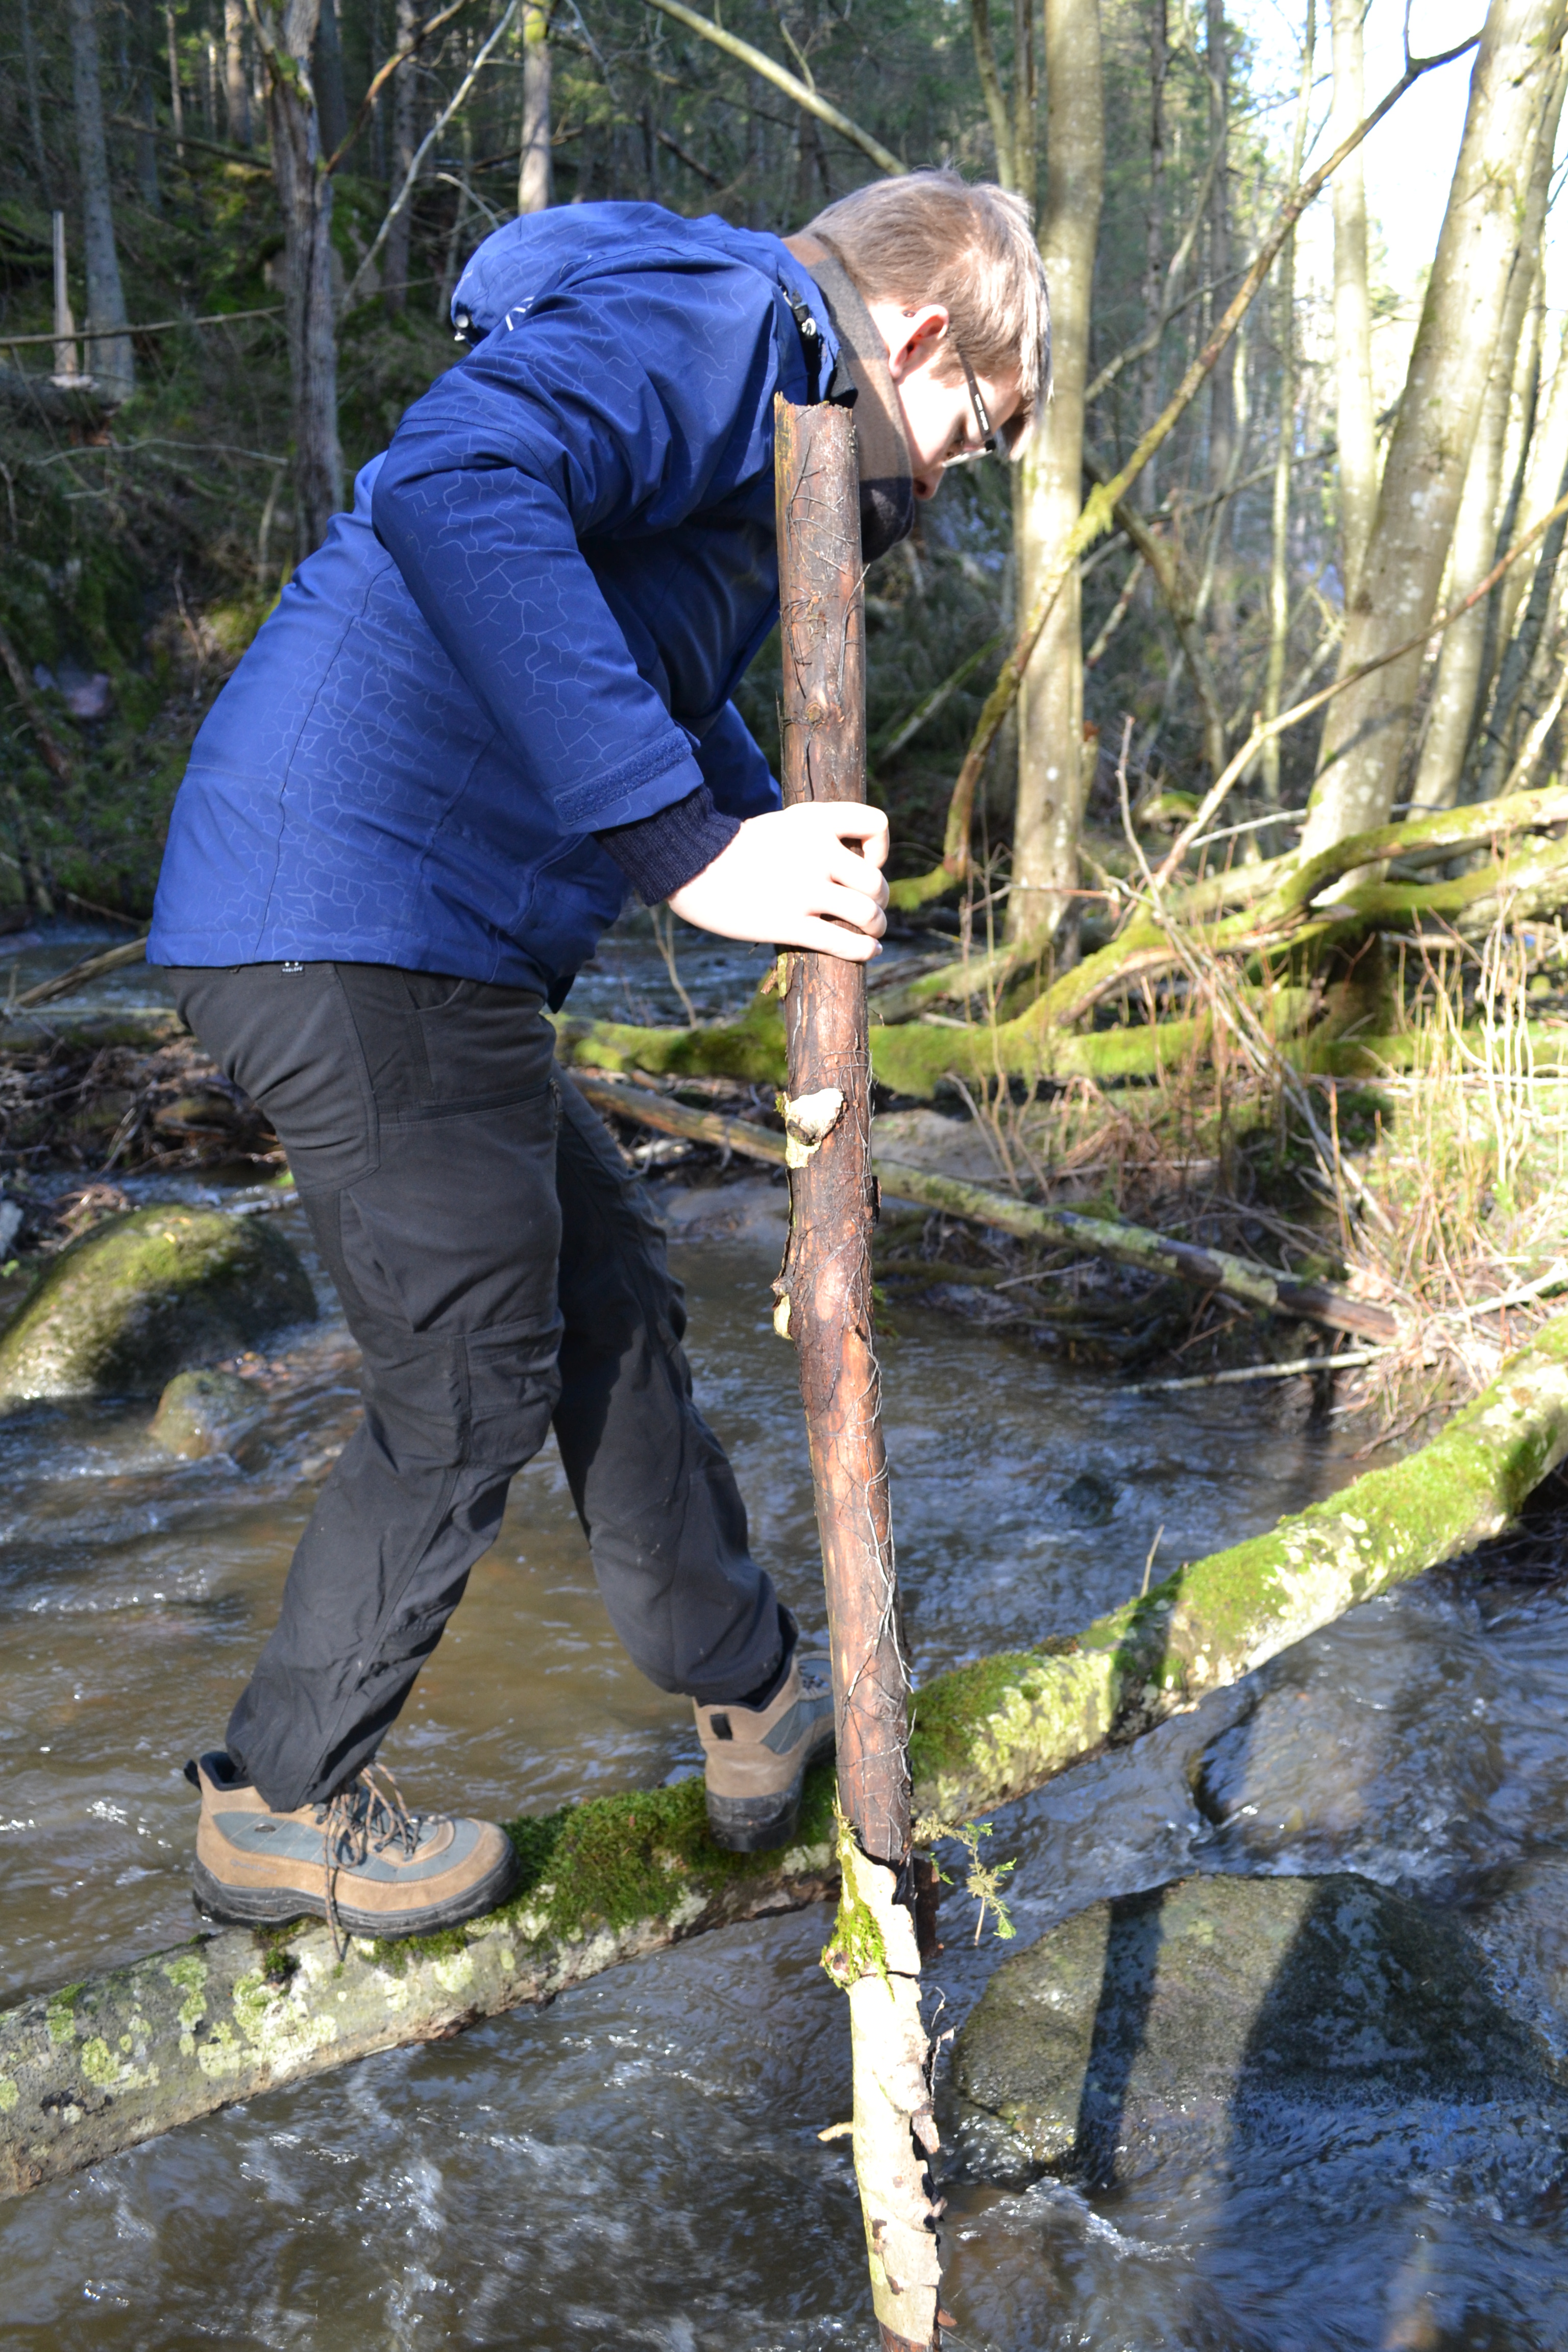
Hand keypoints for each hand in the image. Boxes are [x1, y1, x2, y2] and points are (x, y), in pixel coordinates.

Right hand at [667, 802, 889, 961]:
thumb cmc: (735, 849)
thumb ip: (816, 836)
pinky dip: (863, 952)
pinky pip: (844, 943)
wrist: (691, 865)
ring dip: (876, 927)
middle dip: (880, 899)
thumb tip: (851, 867)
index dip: (880, 849)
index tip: (866, 862)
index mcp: (815, 821)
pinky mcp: (790, 924)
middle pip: (876, 881)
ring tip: (872, 933)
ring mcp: (805, 890)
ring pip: (868, 914)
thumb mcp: (781, 825)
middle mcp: (817, 852)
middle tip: (869, 909)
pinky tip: (868, 953)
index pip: (876, 824)